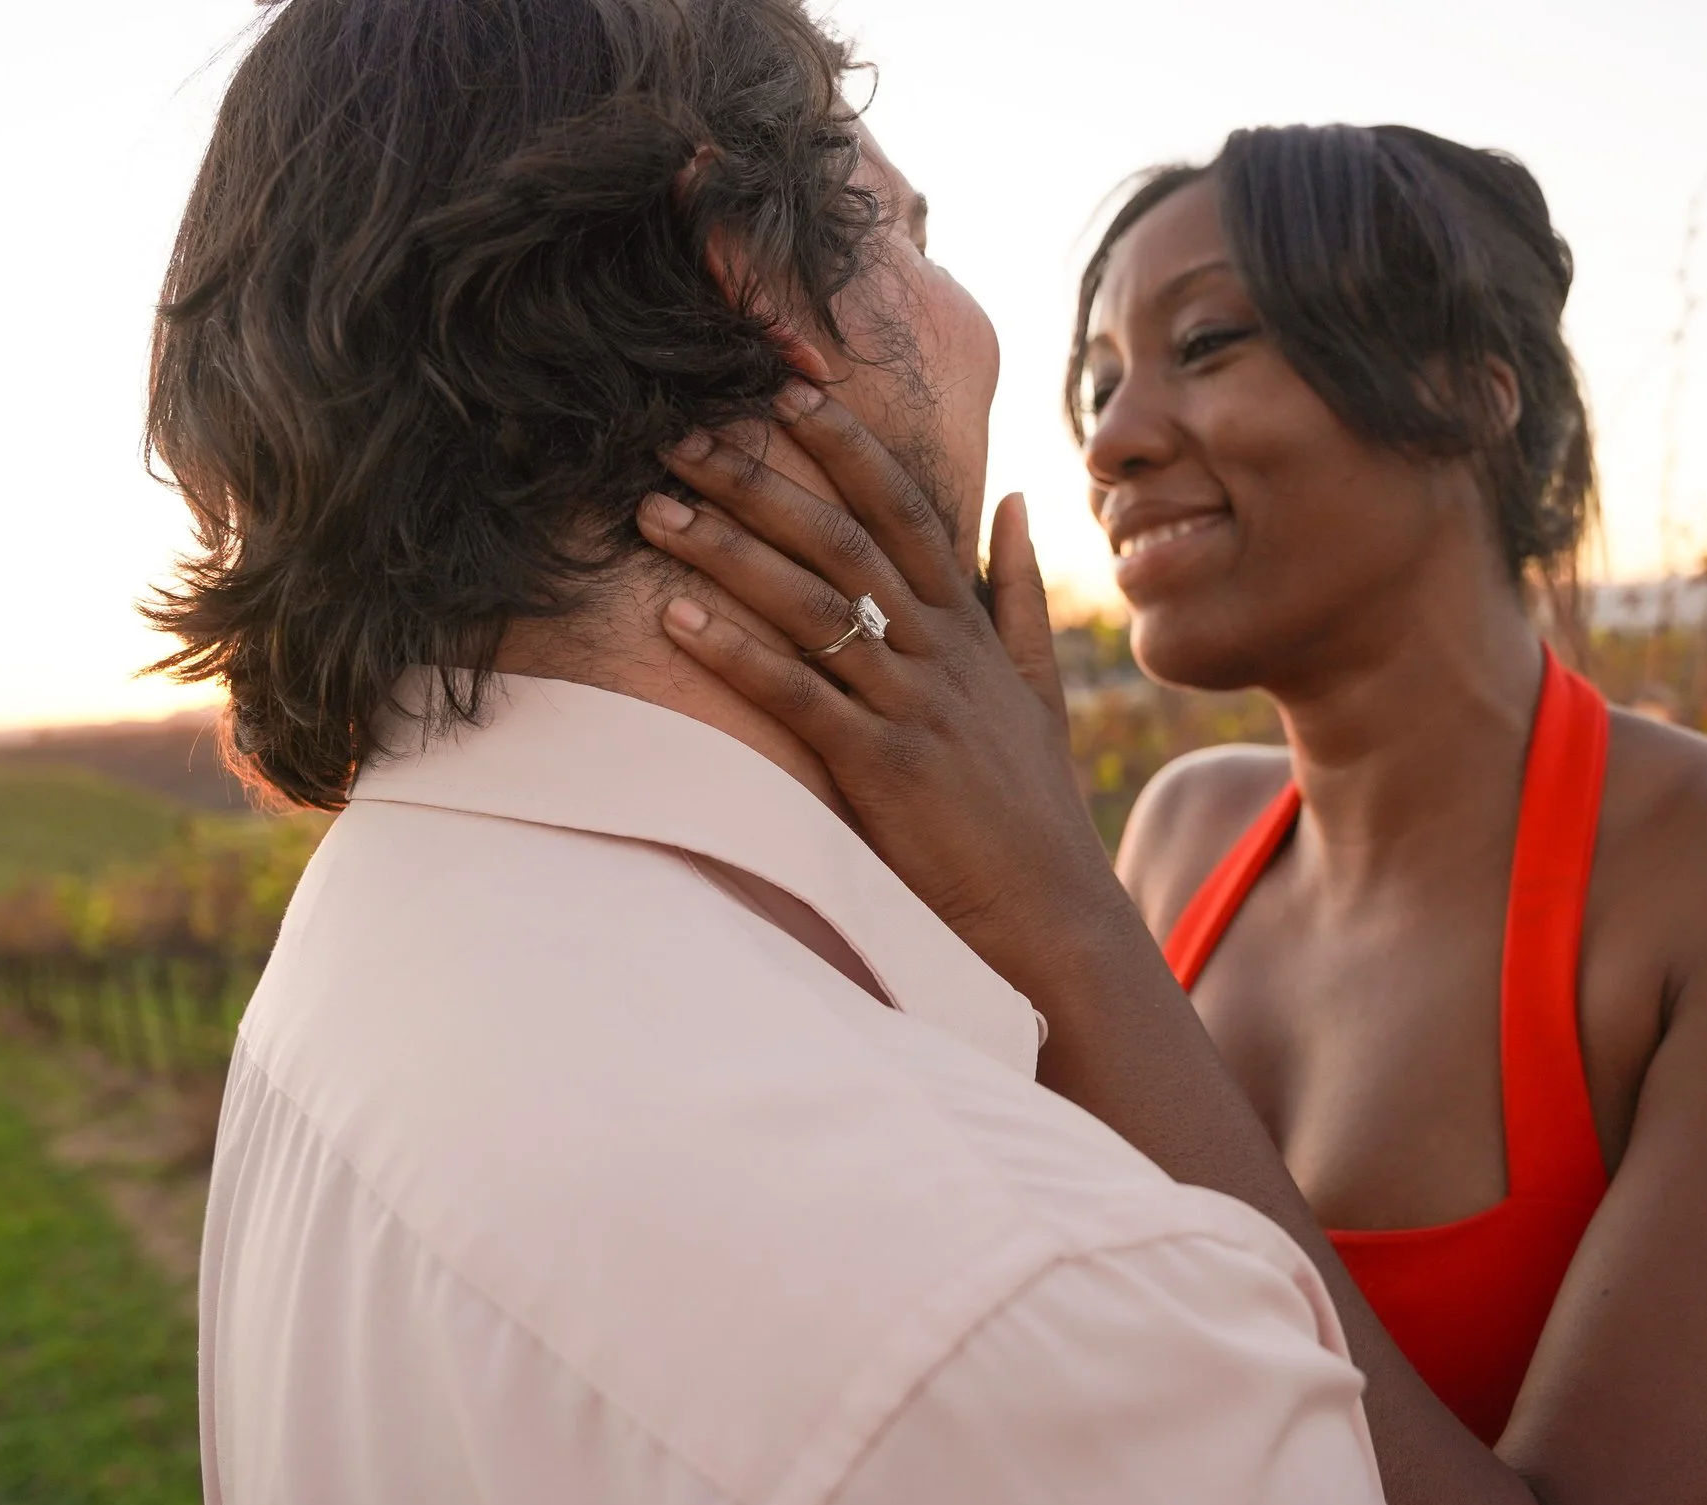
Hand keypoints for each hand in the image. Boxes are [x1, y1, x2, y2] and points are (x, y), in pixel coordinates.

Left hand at [638, 384, 1131, 991]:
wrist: (1052, 912)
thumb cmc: (1033, 808)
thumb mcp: (1037, 689)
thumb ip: (1020, 592)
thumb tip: (1016, 498)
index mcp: (971, 626)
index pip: (905, 508)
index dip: (847, 446)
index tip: (788, 391)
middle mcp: (941, 651)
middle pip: (843, 538)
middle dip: (758, 480)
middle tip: (679, 436)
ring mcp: (912, 705)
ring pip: (813, 603)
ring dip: (726, 551)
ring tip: (654, 512)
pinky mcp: (882, 766)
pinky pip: (798, 694)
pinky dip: (736, 652)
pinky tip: (675, 619)